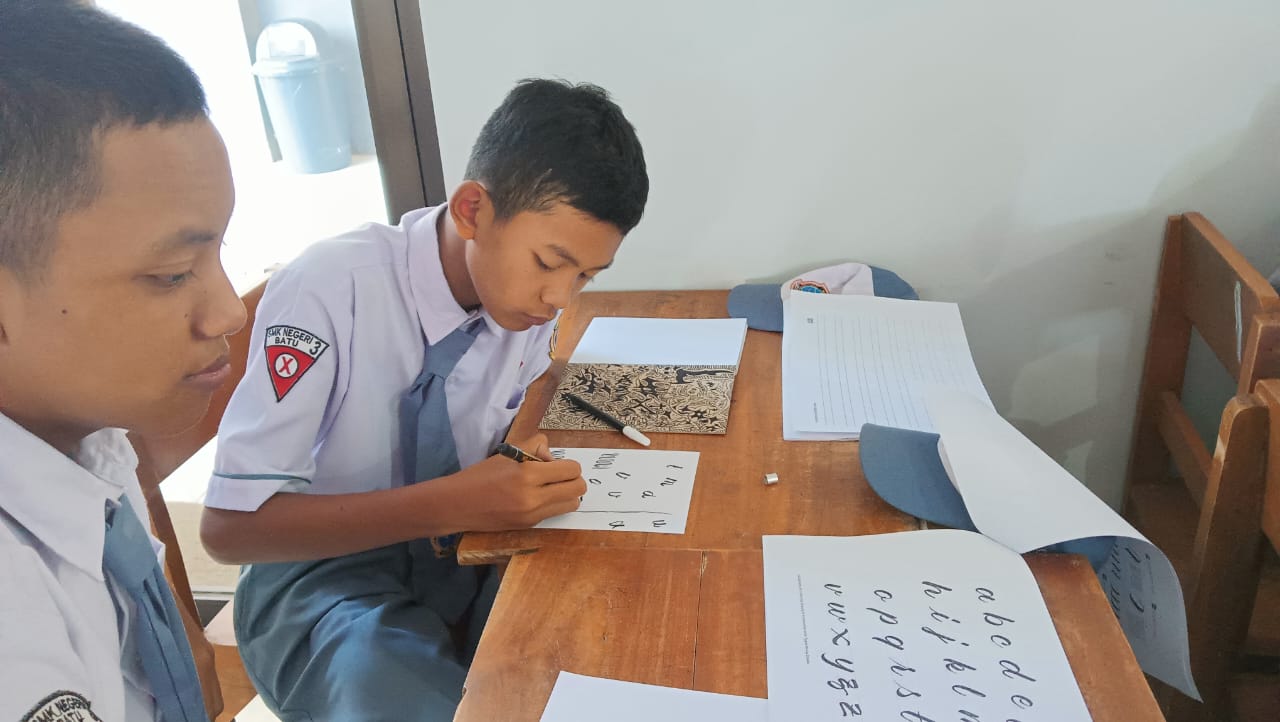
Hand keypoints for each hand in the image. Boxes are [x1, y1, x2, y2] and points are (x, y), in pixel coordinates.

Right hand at [447, 433, 585, 530]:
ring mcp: (532, 515)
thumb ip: (535, 448)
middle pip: (578, 489)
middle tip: (558, 476)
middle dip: (573, 480)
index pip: (571, 470)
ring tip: (550, 488)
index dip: (568, 465)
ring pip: (572, 504)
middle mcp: (534, 497)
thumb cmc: (480, 475)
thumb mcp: (508, 453)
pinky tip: (537, 498)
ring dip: (567, 494)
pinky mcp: (529, 526)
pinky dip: (553, 504)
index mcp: (528, 474)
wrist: (458, 505)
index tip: (554, 464)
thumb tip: (552, 456)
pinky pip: (554, 513)